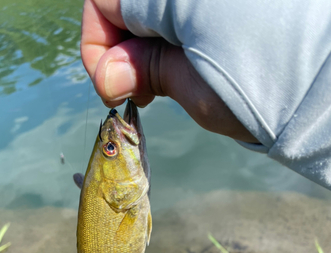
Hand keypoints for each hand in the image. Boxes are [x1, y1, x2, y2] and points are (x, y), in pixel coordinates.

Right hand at [81, 0, 256, 142]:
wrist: (329, 86)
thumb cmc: (261, 85)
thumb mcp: (191, 82)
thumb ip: (144, 66)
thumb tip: (110, 75)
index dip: (99, 46)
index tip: (113, 86)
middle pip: (132, 2)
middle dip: (126, 45)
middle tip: (139, 87)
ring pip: (159, 8)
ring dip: (152, 41)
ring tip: (166, 80)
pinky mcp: (227, 9)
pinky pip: (187, 12)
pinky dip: (178, 34)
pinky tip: (191, 60)